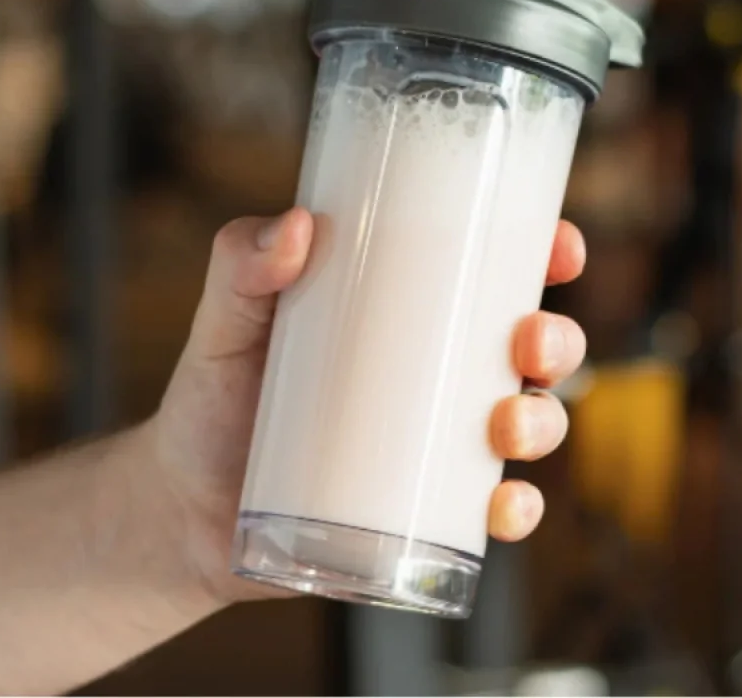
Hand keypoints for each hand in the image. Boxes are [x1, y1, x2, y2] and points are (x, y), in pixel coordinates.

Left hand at [135, 207, 587, 604]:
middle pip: (537, 348)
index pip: (500, 272)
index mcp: (414, 314)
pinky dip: (518, 512)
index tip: (560, 247)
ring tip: (507, 428)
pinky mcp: (430, 515)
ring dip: (544, 423)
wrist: (181, 510)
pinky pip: (498, 514)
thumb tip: (297, 226)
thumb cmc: (214, 398)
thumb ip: (243, 268)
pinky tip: (500, 508)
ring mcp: (442, 447)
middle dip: (559, 341)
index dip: (549, 254)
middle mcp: (444, 378)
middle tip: (529, 343)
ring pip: (533, 426)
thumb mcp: (224, 325)